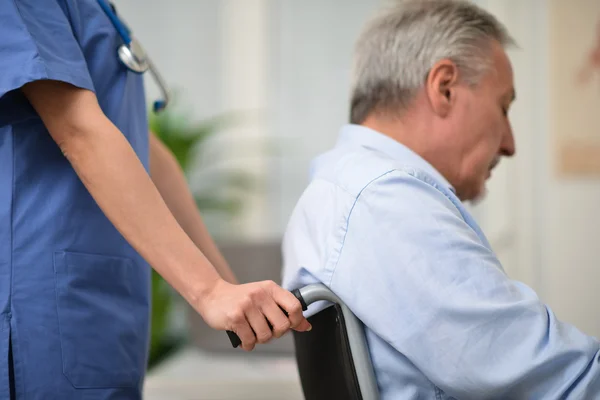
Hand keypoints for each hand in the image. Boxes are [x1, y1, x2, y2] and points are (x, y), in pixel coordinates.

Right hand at [195, 279, 311, 350]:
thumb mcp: (265, 298)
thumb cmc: (241, 299)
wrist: (213, 294)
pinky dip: (248, 344)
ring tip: (252, 333)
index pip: (295, 306)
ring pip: (266, 335)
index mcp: (271, 288)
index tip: (290, 325)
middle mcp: (260, 295)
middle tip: (266, 331)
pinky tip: (244, 338)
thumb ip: (285, 310)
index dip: (296, 320)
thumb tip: (306, 326)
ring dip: (259, 340)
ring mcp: (247, 305)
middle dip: (276, 334)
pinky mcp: (235, 316)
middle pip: (282, 325)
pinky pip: (250, 340)